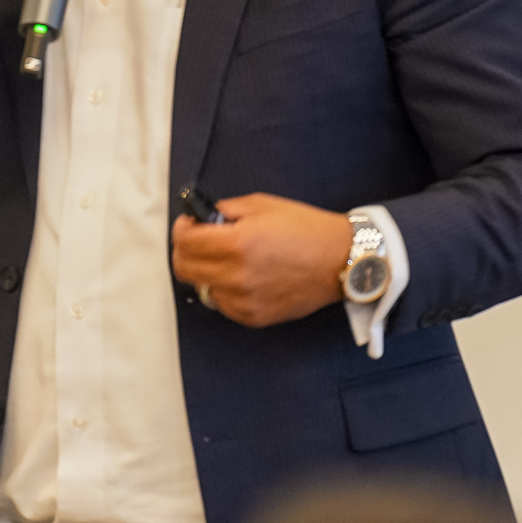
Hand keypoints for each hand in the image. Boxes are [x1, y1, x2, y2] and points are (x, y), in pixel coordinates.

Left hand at [171, 194, 353, 327]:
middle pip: (183, 268)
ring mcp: (244, 301)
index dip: (182, 228)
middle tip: (198, 240)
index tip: (189, 224)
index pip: (184, 241)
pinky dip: (224, 290)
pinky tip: (242, 276)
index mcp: (237, 243)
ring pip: (201, 288)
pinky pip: (222, 304)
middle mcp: (237, 275)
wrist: (339, 260)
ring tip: (227, 259)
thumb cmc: (305, 228)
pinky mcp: (253, 317)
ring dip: (206, 271)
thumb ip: (225, 211)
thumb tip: (200, 219)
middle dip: (185, 250)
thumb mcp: (262, 205)